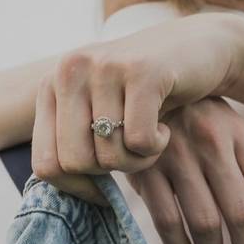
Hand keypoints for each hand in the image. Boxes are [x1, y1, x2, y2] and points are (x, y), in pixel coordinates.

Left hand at [31, 12, 243, 201]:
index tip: (104, 188)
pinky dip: (156, 148)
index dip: (76, 188)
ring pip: (109, 156)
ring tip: (151, 138)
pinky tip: (164, 129)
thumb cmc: (146, 94)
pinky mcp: (141, 71)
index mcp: (51, 86)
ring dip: (138, 161)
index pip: (45, 163)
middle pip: (74, 163)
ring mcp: (104, 67)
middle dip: (109, 172)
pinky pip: (139, 141)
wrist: (199, 48)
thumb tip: (66, 195)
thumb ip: (74, 143)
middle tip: (132, 154)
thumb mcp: (100, 113)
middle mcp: (69, 70)